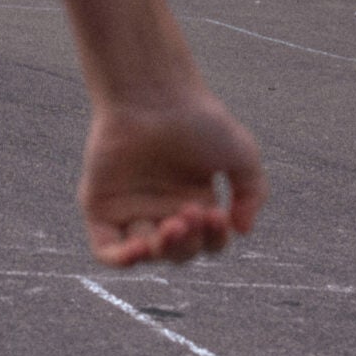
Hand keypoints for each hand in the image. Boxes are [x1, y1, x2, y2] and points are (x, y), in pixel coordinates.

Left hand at [79, 91, 265, 266]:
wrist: (155, 96)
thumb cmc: (198, 119)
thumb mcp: (243, 154)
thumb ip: (254, 193)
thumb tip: (243, 230)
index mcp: (194, 201)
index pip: (208, 242)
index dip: (215, 238)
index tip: (217, 213)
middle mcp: (163, 209)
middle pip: (179, 253)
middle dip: (188, 243)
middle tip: (189, 213)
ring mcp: (131, 209)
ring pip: (147, 254)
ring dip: (162, 250)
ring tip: (170, 226)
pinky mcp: (102, 207)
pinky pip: (107, 249)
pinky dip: (122, 259)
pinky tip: (140, 249)